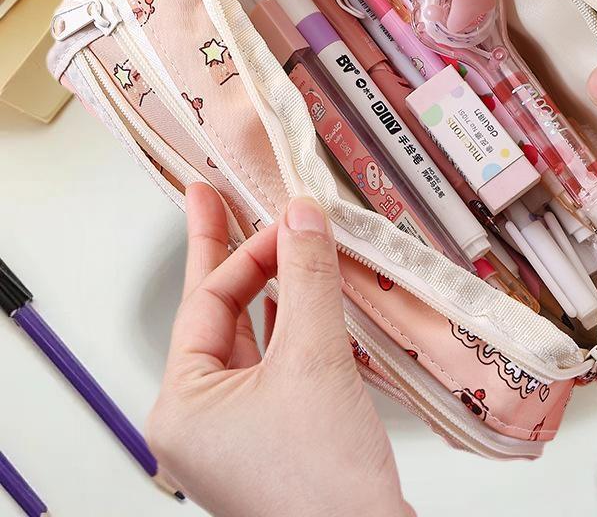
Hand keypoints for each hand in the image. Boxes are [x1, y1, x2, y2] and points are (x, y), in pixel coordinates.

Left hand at [147, 184, 412, 516]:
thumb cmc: (324, 486)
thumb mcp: (313, 358)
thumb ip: (307, 277)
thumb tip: (302, 216)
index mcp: (182, 406)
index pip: (207, 303)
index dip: (243, 250)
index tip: (269, 210)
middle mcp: (203, 420)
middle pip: (219, 316)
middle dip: (230, 257)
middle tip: (216, 200)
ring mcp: (239, 430)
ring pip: (251, 337)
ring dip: (270, 288)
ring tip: (272, 239)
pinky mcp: (277, 435)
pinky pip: (277, 362)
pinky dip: (293, 324)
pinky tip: (305, 296)